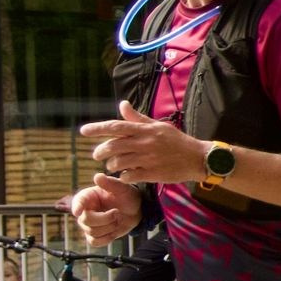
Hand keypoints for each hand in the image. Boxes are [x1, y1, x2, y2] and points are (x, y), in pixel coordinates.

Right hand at [68, 174, 142, 242]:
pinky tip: (114, 231)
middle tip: (118, 213)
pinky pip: (94, 242)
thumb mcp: (122, 188)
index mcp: (88, 196)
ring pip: (91, 232)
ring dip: (109, 228)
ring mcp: (89, 224)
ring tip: (118, 219)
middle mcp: (85, 210)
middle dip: (105, 219)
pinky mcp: (95, 235)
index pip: (78, 202)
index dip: (77, 207)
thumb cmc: (127, 196)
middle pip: (86, 220)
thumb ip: (111, 183)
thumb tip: (98, 176)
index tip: (78, 211)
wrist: (136, 210)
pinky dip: (106, 239)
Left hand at [82, 101, 208, 185]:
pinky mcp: (152, 173)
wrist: (198, 158)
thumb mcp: (158, 126)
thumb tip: (122, 104)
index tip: (83, 131)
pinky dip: (123, 176)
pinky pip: (128, 176)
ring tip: (113, 165)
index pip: (116, 127)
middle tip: (97, 155)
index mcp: (146, 130)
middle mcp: (145, 143)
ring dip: (111, 165)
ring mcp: (148, 159)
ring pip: (118, 162)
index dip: (97, 128)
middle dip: (100, 152)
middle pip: (113, 146)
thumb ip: (138, 118)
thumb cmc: (177, 141)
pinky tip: (126, 175)